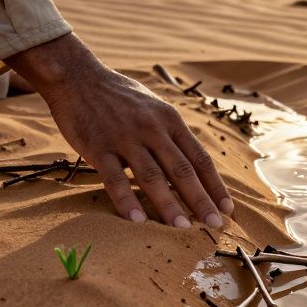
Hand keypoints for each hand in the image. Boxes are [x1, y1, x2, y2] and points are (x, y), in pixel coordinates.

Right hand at [6, 34, 232, 227]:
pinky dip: (127, 201)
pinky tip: (137, 221)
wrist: (78, 77)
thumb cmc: (119, 96)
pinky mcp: (98, 147)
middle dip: (201, 200)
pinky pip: (115, 179)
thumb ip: (170, 135)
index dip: (215, 185)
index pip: (200, 158)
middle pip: (182, 170)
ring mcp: (125, 138)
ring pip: (152, 177)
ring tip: (182, 229)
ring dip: (169, 205)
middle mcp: (152, 129)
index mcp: (170, 120)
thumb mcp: (154, 108)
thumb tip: (191, 165)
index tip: (228, 208)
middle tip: (215, 225)